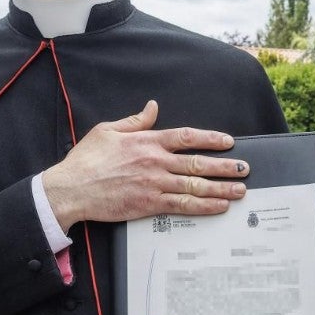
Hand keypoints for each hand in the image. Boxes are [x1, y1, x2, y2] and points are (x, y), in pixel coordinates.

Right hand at [41, 100, 249, 230]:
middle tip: (244, 169)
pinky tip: (219, 207)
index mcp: (147, 142)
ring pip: (196, 186)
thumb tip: (153, 107)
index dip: (210, 139)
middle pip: (198, 163)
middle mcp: (156, 162)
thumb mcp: (108, 130)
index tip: (228, 142)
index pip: (187, 137)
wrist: (71, 189)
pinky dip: (204, 206)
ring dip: (221, 188)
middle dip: (225, 166)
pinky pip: (183, 205)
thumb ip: (135, 121)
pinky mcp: (150, 204)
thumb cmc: (86, 160)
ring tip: (240, 190)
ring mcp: (155, 184)